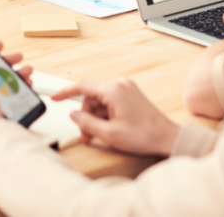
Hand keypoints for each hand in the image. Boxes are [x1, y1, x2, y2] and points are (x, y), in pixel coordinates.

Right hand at [52, 79, 178, 156]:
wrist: (168, 138)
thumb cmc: (145, 135)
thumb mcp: (110, 134)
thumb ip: (87, 123)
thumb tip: (73, 114)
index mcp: (114, 90)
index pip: (82, 87)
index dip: (65, 92)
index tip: (54, 98)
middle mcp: (120, 84)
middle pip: (91, 97)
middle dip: (86, 115)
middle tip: (86, 135)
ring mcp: (127, 88)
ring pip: (100, 101)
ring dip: (96, 117)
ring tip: (98, 135)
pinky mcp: (131, 95)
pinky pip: (110, 101)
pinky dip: (106, 114)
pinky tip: (108, 128)